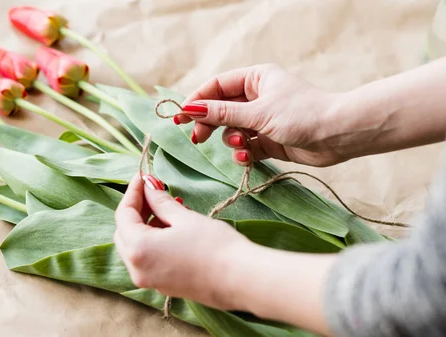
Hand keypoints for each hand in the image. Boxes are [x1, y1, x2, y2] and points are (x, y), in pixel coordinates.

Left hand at [113, 174, 251, 309]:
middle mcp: (137, 269)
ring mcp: (149, 280)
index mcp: (138, 249)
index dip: (133, 192)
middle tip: (153, 191)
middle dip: (137, 209)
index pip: (123, 214)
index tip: (143, 176)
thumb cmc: (214, 247)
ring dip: (146, 225)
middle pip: (124, 232)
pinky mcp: (163, 286)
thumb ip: (161, 202)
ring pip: (136, 246)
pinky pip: (148, 259)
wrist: (241, 280)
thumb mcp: (185, 218)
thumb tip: (148, 187)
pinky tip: (173, 228)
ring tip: (169, 207)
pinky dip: (154, 241)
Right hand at [177, 64, 345, 166]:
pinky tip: (247, 156)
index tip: (180, 116)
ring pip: (231, 130)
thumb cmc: (301, 114)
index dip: (197, 101)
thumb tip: (190, 108)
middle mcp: (257, 97)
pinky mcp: (269, 141)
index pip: (217, 87)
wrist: (339, 135)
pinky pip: (245, 146)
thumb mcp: (257, 112)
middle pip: (221, 110)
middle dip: (210, 124)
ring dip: (231, 140)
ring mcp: (263, 120)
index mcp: (256, 79)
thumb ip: (222, 113)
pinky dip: (243, 152)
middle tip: (198, 137)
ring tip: (243, 145)